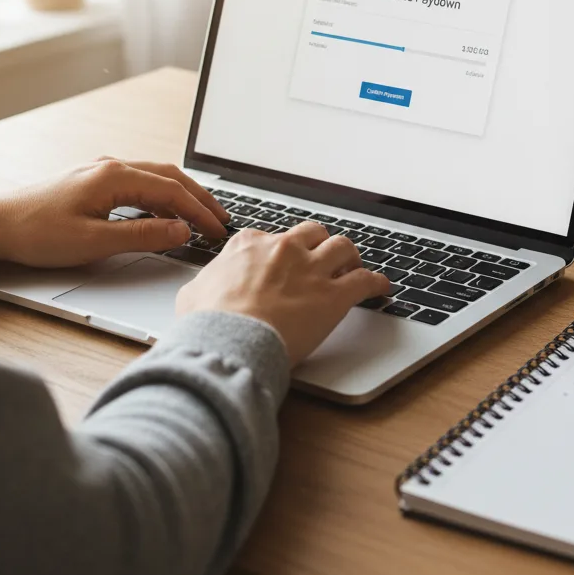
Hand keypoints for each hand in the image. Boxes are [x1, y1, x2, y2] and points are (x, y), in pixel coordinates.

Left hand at [0, 157, 229, 266]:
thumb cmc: (35, 233)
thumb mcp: (94, 242)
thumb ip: (143, 236)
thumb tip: (181, 230)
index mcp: (115, 176)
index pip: (173, 192)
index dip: (200, 212)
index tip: (217, 231)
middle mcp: (112, 166)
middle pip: (171, 177)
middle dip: (200, 198)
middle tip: (221, 219)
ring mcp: (103, 171)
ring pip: (157, 177)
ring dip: (183, 195)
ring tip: (201, 216)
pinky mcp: (94, 181)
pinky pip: (140, 183)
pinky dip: (162, 196)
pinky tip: (165, 213)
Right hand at [176, 220, 389, 364]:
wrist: (229, 341)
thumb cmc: (208, 323)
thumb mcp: (193, 295)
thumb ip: (205, 285)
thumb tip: (201, 290)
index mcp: (249, 245)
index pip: (272, 237)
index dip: (281, 251)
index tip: (284, 261)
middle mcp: (284, 249)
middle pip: (313, 233)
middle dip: (319, 244)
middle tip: (323, 258)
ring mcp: (311, 269)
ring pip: (343, 247)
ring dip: (350, 257)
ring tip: (354, 266)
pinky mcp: (334, 295)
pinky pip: (365, 280)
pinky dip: (376, 283)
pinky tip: (381, 288)